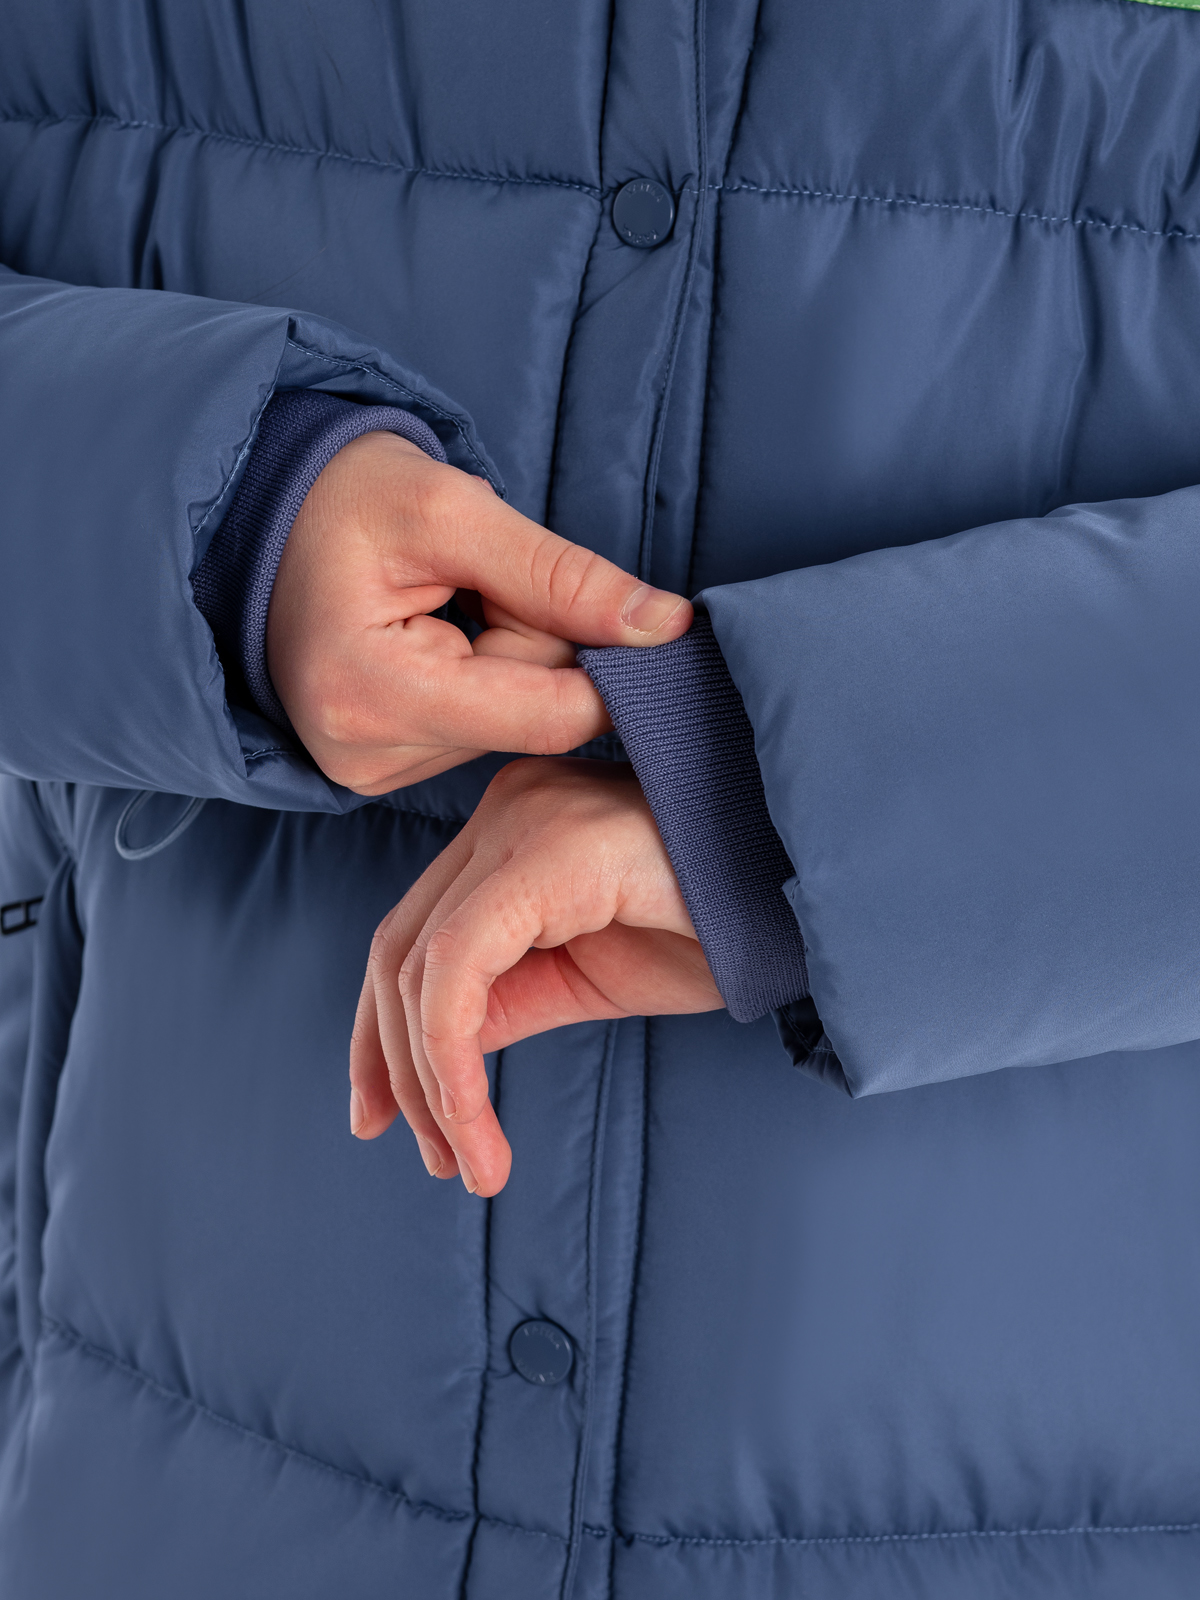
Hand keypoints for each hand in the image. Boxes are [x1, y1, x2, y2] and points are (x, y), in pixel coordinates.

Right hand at [266, 432, 690, 791]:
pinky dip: (483, 676)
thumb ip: (565, 575)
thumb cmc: (346, 498)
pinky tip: (437, 635)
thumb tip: (669, 628)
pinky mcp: (381, 768)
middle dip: (537, 640)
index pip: (547, 714)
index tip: (633, 614)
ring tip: (445, 603)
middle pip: (532, 717)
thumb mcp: (455, 510)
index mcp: (371, 693)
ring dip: (509, 656)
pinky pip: (481, 728)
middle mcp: (364, 755)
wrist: (261, 516)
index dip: (608, 664)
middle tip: (479, 579)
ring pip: (513, 722)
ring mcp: (368, 771)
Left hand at [348, 758, 722, 1193]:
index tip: (381, 1120)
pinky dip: (452, 1064)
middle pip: (398, 946)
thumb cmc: (724, 930)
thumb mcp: (591, 976)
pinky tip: (480, 1132)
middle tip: (428, 1158)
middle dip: (393, 1065)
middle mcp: (509, 807)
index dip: (380, 1034)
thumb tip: (428, 1059)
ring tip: (470, 1165)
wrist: (820, 903)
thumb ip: (505, 998)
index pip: (413, 933)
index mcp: (515, 827)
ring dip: (429, 1085)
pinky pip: (458, 969)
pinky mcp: (549, 851)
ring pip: (418, 964)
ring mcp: (525, 818)